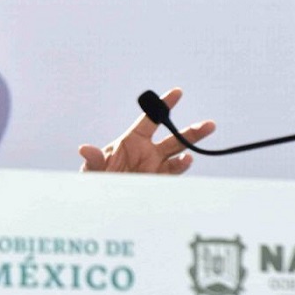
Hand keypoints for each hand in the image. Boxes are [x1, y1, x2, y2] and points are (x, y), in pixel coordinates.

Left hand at [79, 88, 215, 173]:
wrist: (104, 201)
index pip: (151, 119)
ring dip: (191, 150)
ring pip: (179, 154)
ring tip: (194, 151)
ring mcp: (156, 166)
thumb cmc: (97, 180)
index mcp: (132, 140)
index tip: (177, 93)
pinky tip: (185, 162)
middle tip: (209, 125)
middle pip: (173, 137)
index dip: (163, 105)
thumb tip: (84, 149)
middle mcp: (148, 151)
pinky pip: (174, 173)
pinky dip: (181, 167)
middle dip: (191, 131)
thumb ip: (93, 159)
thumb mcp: (93, 170)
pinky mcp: (159, 181)